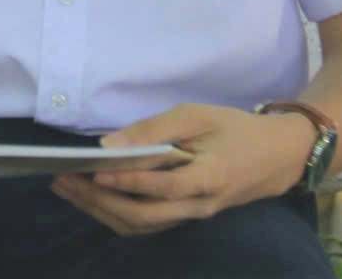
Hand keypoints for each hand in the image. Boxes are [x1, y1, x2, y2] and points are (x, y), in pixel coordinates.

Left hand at [51, 103, 315, 235]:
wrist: (278, 155)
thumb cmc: (235, 128)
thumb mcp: (197, 115)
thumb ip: (154, 129)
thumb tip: (109, 144)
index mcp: (208, 177)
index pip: (162, 188)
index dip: (127, 183)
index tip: (92, 171)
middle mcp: (199, 206)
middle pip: (143, 216)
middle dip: (99, 201)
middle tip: (63, 181)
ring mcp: (193, 217)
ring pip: (141, 226)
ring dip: (100, 210)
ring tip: (67, 189)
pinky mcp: (186, 217)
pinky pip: (148, 224)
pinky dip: (116, 214)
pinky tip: (93, 197)